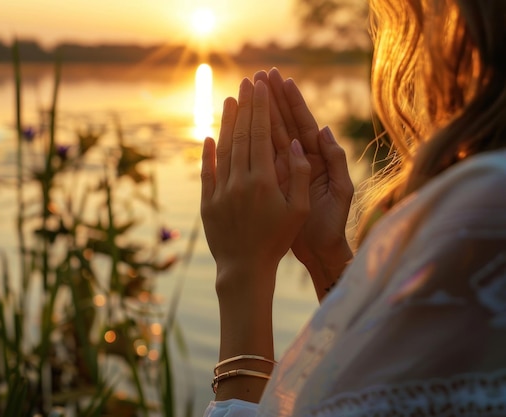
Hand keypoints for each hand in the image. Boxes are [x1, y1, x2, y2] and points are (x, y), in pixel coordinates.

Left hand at [201, 78, 311, 297]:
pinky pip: (206, 172)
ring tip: (229, 100)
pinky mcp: (207, 202)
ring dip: (226, 123)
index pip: (260, 135)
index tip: (261, 87)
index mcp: (263, 181)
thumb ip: (299, 176)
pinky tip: (208, 136)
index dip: (260, 109)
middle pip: (241, 136)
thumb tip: (297, 144)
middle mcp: (239, 181)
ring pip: (223, 149)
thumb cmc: (277, 240)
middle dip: (245, 107)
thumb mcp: (298, 211)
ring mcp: (220, 191)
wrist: (244, 269)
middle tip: (247, 83)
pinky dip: (207, 152)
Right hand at [255, 68, 353, 298]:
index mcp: (317, 157)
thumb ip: (335, 160)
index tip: (281, 79)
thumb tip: (324, 130)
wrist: (319, 251)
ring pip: (267, 137)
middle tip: (259, 76)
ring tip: (246, 93)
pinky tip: (235, 128)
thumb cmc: (332, 223)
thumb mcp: (340, 190)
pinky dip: (247, 143)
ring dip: (257, 115)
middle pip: (283, 124)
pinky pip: (256, 159)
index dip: (292, 101)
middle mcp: (298, 160)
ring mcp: (281, 170)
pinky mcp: (269, 183)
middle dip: (271, 100)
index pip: (303, 122)